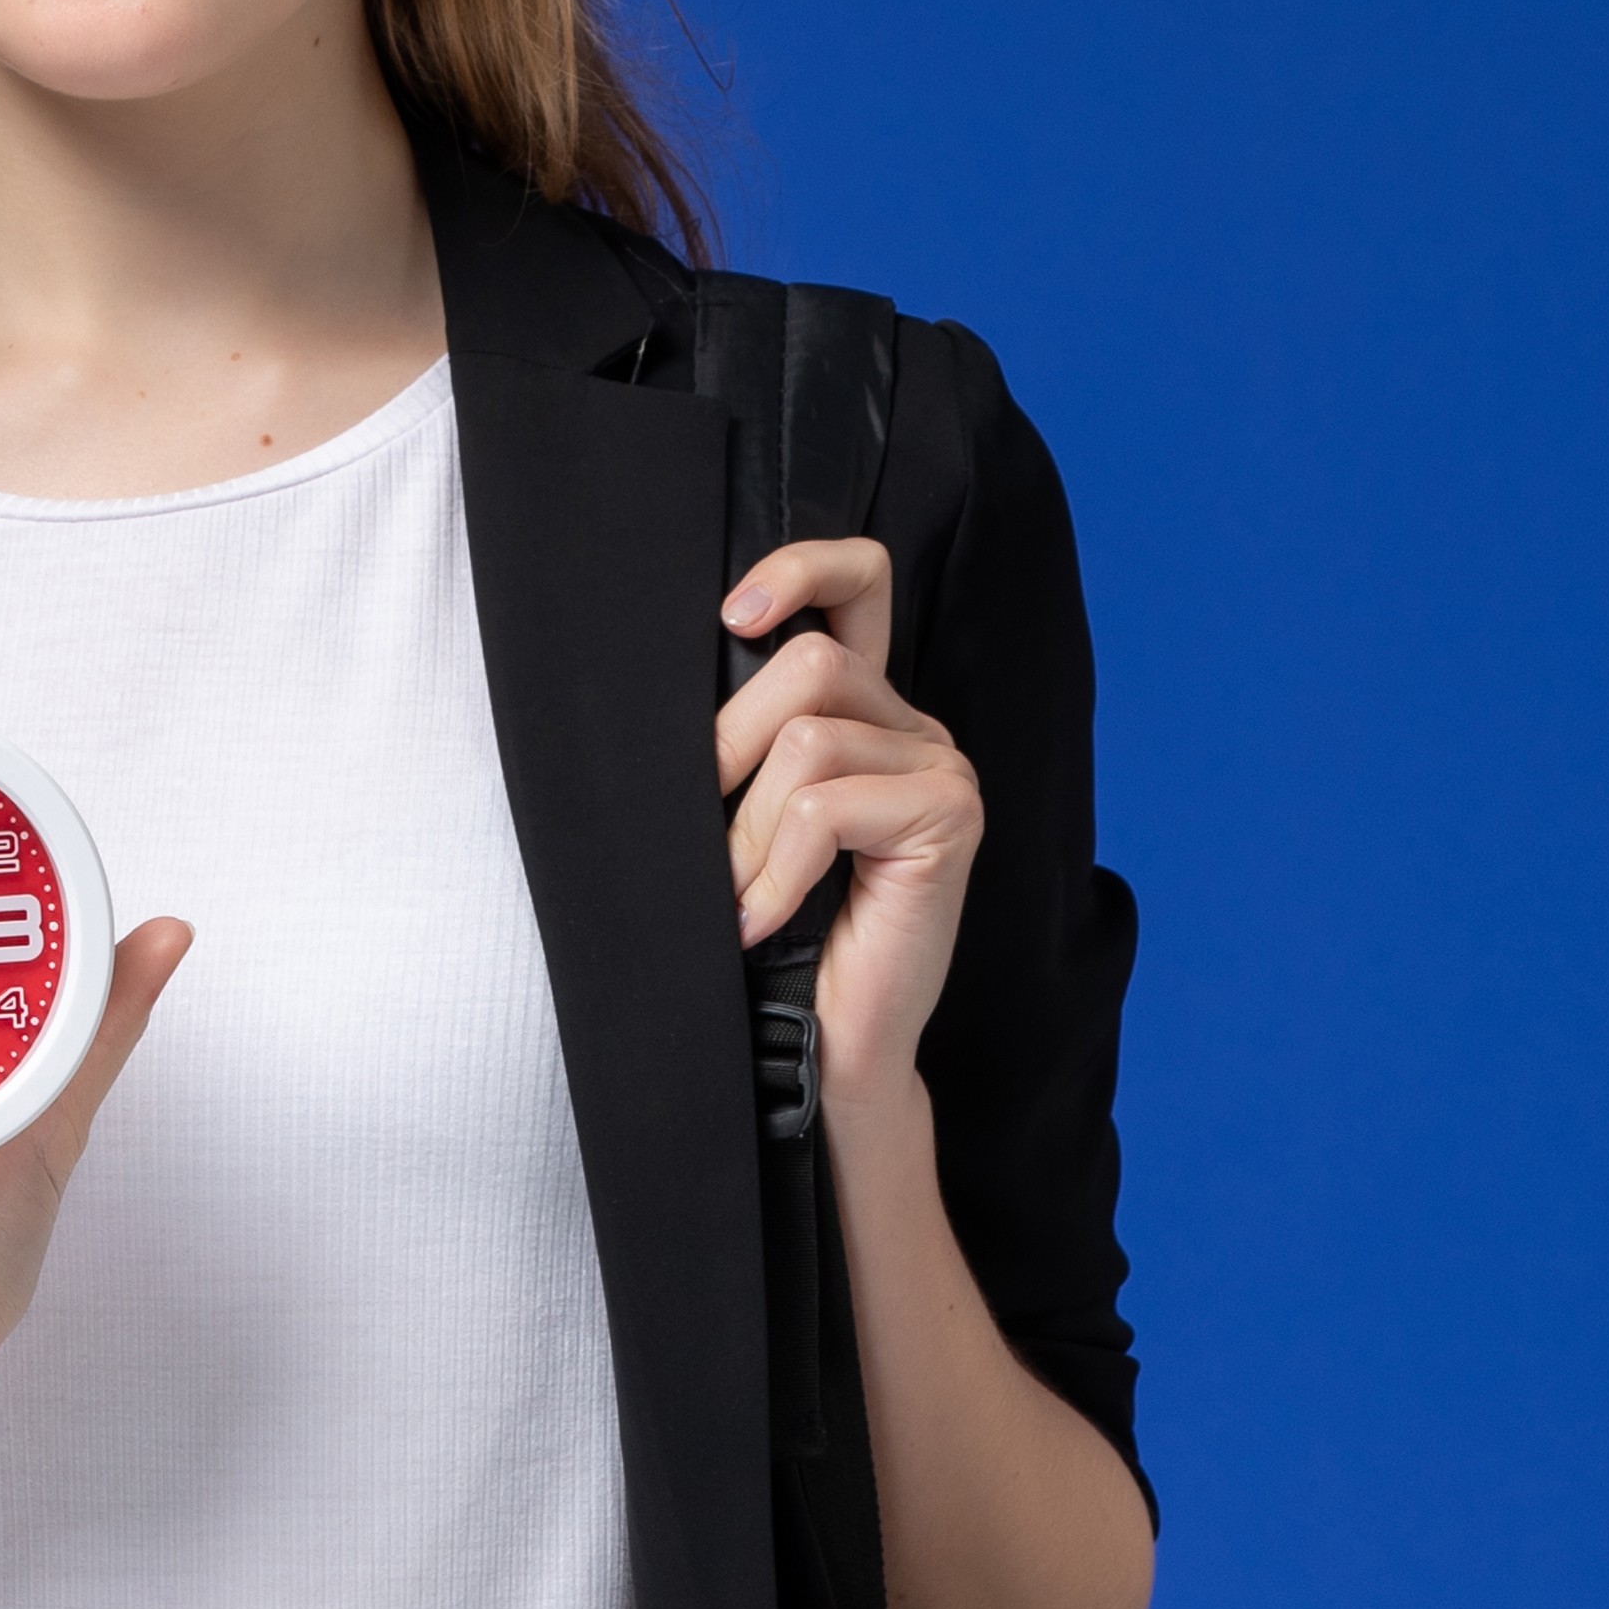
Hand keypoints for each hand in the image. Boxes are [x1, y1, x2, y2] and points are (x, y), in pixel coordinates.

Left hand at [714, 538, 981, 1116]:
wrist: (817, 1043)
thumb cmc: (768, 930)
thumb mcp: (737, 815)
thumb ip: (736, 740)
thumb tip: (658, 681)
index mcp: (865, 709)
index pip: (860, 582)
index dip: (802, 566)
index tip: (732, 611)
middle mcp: (912, 725)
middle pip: (809, 663)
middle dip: (727, 749)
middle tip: (707, 843)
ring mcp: (942, 769)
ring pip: (808, 739)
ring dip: (747, 832)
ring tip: (739, 897)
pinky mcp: (950, 820)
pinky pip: (824, 808)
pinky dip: (774, 871)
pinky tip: (761, 920)